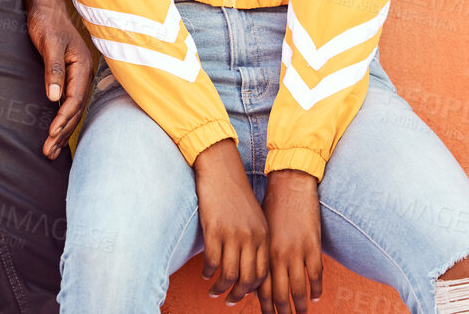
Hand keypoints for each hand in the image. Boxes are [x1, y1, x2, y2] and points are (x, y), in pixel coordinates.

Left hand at [26, 0, 89, 158]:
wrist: (45, 7)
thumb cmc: (47, 22)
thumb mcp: (49, 44)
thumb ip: (53, 69)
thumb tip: (54, 98)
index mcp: (82, 66)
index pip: (75, 99)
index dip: (63, 118)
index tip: (51, 133)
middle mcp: (83, 74)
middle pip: (75, 109)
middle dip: (62, 132)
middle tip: (48, 151)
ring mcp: (77, 76)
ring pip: (72, 109)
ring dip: (62, 130)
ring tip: (50, 151)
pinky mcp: (68, 77)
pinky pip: (68, 103)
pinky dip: (62, 119)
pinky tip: (55, 131)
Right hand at [193, 139, 266, 305]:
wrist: (221, 168)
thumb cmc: (235, 193)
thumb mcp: (253, 217)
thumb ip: (254, 240)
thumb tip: (248, 267)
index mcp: (264, 235)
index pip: (262, 273)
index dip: (253, 289)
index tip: (244, 294)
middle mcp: (252, 237)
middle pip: (248, 279)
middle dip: (238, 295)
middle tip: (229, 300)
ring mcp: (233, 234)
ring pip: (230, 275)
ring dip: (220, 288)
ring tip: (214, 291)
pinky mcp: (214, 230)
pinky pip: (213, 262)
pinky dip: (208, 273)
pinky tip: (205, 273)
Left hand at [258, 170, 321, 313]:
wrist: (289, 184)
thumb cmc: (272, 205)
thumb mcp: (261, 230)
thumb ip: (261, 253)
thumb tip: (259, 275)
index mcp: (262, 251)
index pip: (261, 288)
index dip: (263, 305)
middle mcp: (276, 255)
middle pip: (278, 294)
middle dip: (280, 312)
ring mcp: (296, 252)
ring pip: (297, 290)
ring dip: (299, 307)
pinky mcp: (312, 246)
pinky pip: (316, 275)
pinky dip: (316, 289)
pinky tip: (315, 296)